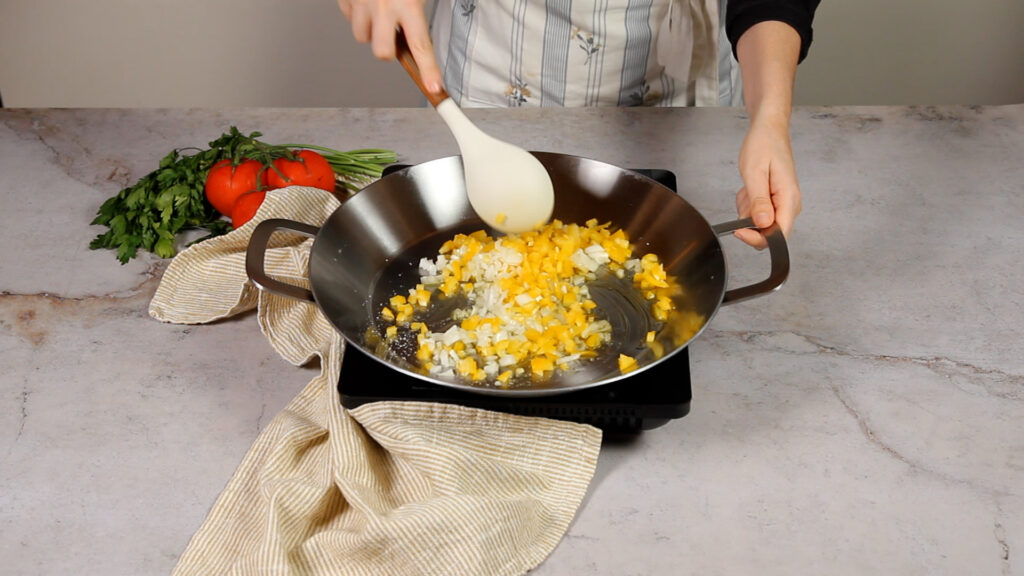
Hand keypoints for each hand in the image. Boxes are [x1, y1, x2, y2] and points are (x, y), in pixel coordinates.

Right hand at [336, 0, 443, 94]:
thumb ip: (419, 9)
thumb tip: (425, 34)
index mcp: (408, 4)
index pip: (421, 45)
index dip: (429, 70)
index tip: (435, 89)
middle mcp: (384, 8)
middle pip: (382, 52)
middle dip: (388, 49)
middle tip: (394, 35)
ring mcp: (362, 4)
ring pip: (362, 36)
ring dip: (370, 30)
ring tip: (378, 11)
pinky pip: (349, 16)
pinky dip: (356, 13)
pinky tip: (365, 1)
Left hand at [733, 115, 800, 248]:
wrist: (769, 130)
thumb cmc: (764, 146)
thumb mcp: (755, 173)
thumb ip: (759, 201)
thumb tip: (762, 225)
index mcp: (789, 199)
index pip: (778, 235)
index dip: (757, 238)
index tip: (739, 231)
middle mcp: (790, 205)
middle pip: (768, 233)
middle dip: (749, 221)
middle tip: (745, 198)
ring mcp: (784, 203)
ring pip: (760, 223)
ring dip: (747, 210)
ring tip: (748, 187)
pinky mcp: (777, 201)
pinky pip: (758, 213)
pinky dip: (748, 204)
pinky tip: (750, 187)